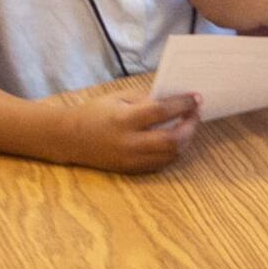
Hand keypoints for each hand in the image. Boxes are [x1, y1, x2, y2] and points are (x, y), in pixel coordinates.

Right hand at [58, 83, 200, 173]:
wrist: (71, 138)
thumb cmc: (96, 113)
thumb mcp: (119, 98)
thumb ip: (146, 100)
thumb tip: (174, 102)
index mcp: (124, 120)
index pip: (161, 112)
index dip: (183, 105)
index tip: (196, 98)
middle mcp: (129, 143)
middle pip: (172, 140)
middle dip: (190, 126)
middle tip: (195, 114)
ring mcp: (131, 160)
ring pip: (170, 155)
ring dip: (185, 140)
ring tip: (188, 125)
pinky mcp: (132, 170)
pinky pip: (161, 163)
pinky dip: (173, 151)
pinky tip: (175, 139)